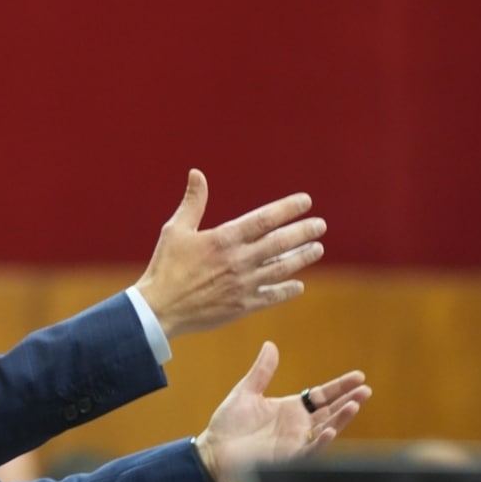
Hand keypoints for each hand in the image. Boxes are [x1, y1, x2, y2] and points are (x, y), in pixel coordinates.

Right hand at [136, 169, 325, 337]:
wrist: (160, 308)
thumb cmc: (165, 266)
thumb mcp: (176, 229)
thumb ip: (193, 202)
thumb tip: (197, 173)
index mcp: (224, 238)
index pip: (265, 219)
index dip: (288, 209)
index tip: (306, 202)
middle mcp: (239, 260)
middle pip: (281, 243)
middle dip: (304, 232)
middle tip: (320, 225)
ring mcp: (243, 284)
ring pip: (282, 268)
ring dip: (303, 257)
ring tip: (317, 249)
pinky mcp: (243, 305)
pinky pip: (273, 296)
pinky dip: (288, 290)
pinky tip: (298, 285)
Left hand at [194, 341, 370, 481]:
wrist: (214, 447)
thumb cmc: (230, 423)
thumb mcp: (246, 391)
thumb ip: (262, 371)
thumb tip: (270, 345)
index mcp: (291, 409)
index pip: (322, 396)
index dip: (340, 387)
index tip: (358, 377)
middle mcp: (298, 425)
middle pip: (330, 411)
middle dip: (348, 401)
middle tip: (366, 390)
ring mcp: (295, 441)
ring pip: (325, 429)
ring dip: (341, 419)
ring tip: (354, 405)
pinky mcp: (287, 456)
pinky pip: (309, 450)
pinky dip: (320, 442)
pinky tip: (330, 431)